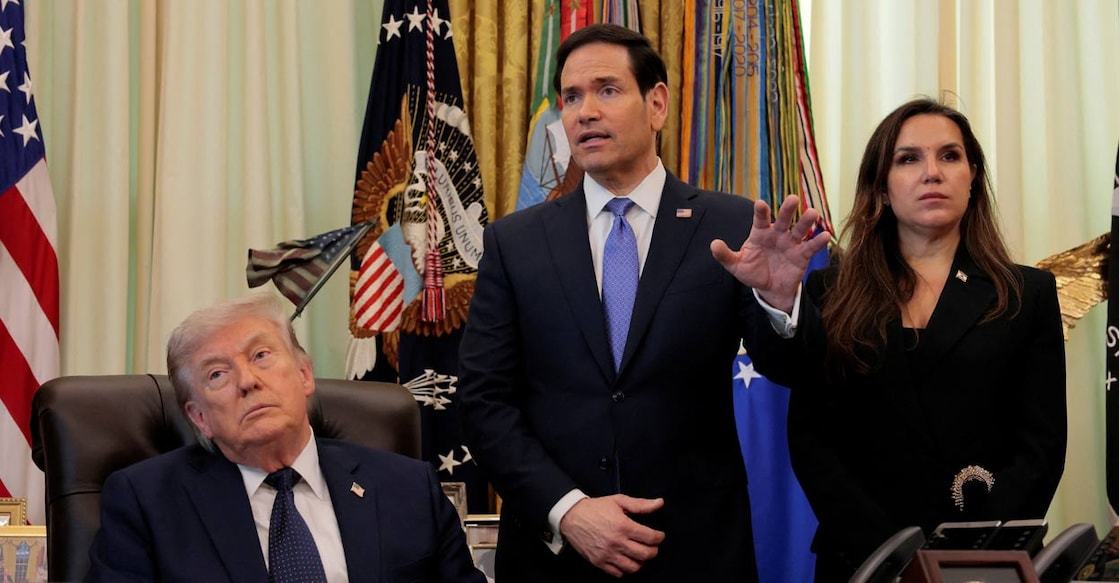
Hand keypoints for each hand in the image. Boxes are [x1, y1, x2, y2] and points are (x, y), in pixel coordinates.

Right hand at [558, 495, 665, 577]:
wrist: (571, 516)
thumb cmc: (595, 508)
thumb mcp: (618, 501)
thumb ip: (641, 504)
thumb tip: (659, 503)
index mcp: (623, 526)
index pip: (651, 538)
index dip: (659, 537)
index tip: (659, 536)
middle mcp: (617, 542)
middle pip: (645, 555)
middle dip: (654, 551)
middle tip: (652, 546)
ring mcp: (608, 554)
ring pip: (634, 567)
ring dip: (640, 562)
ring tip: (639, 554)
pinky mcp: (599, 562)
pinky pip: (618, 573)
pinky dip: (625, 569)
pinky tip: (625, 560)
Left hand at [711, 195, 830, 311]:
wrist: (769, 289)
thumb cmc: (752, 272)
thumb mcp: (736, 266)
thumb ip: (725, 255)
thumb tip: (713, 244)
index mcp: (760, 233)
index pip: (760, 219)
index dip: (761, 212)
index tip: (761, 204)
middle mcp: (777, 234)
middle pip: (784, 219)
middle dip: (788, 209)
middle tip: (793, 199)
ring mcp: (791, 243)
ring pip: (800, 229)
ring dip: (806, 221)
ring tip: (813, 213)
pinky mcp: (802, 255)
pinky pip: (810, 247)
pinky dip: (818, 241)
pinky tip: (825, 235)